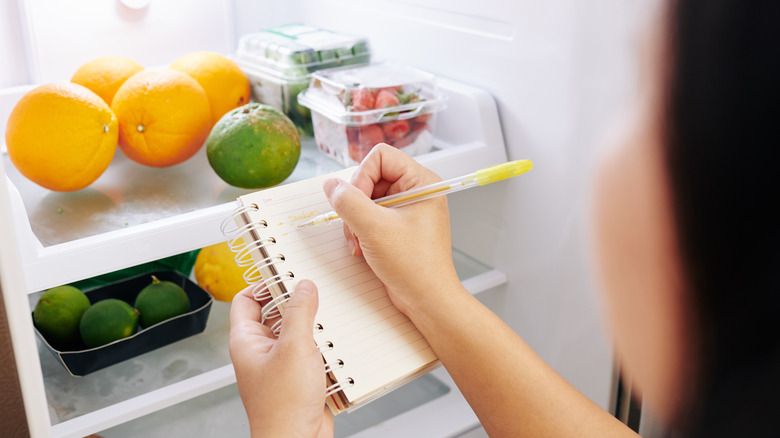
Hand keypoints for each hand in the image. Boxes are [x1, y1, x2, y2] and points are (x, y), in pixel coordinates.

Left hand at [229, 280, 333, 437]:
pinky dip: (325, 347)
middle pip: (277, 313)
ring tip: (329, 318)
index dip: (264, 283)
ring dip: (315, 326)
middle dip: (297, 303)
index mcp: (247, 341)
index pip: (247, 300)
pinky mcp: (300, 377)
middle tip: (314, 291)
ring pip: (298, 333)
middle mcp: (261, 351)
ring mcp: (281, 365)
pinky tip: (338, 344)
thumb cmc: (282, 407)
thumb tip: (304, 287)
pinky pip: (312, 352)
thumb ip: (300, 312)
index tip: (285, 270)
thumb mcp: (294, 348)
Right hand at [323, 144, 461, 316]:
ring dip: (355, 221)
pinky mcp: (397, 227)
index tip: (357, 202)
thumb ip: (348, 201)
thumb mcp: (374, 228)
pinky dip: (360, 231)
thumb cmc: (415, 266)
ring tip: (360, 243)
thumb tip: (331, 185)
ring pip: (365, 199)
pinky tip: (363, 249)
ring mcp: (406, 210)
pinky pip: (368, 216)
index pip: (380, 157)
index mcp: (421, 182)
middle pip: (370, 177)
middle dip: (356, 204)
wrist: (427, 300)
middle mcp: (415, 192)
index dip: (362, 176)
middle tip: (356, 227)